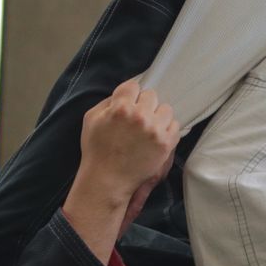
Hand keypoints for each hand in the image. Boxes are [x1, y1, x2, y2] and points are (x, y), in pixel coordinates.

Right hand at [79, 79, 178, 200]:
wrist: (107, 180)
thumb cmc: (96, 151)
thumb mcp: (91, 119)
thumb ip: (107, 102)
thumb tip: (123, 94)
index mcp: (121, 108)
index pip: (133, 86)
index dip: (130, 95)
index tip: (129, 104)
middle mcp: (140, 116)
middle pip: (151, 95)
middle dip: (143, 105)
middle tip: (137, 118)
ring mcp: (155, 130)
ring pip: (166, 109)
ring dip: (158, 116)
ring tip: (149, 127)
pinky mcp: (166, 144)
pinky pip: (175, 126)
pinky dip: (167, 129)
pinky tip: (156, 136)